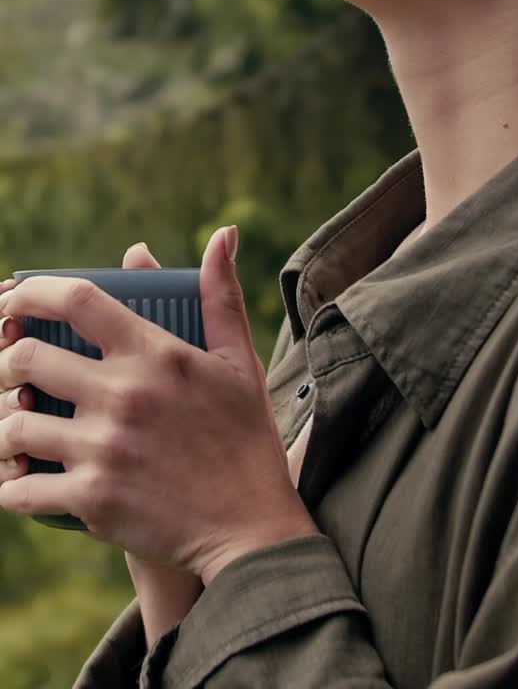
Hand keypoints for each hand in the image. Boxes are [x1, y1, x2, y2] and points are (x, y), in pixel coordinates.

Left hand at [0, 230, 317, 584]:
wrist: (250, 526)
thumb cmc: (244, 437)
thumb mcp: (237, 360)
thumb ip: (220, 294)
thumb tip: (224, 233)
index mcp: (154, 354)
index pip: (77, 300)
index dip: (32, 291)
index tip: (13, 297)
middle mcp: (123, 395)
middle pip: (26, 359)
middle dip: (6, 360)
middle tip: (11, 370)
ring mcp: (103, 450)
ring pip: (13, 426)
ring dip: (5, 425)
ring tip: (14, 427)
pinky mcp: (92, 501)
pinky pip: (19, 489)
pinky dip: (9, 484)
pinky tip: (17, 477)